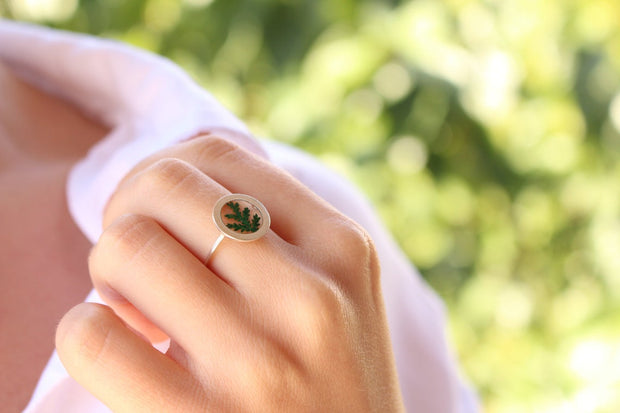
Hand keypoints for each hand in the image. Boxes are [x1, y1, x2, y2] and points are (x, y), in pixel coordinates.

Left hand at [56, 135, 404, 411]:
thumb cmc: (331, 380)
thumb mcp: (339, 293)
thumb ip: (279, 229)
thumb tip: (175, 173)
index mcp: (344, 249)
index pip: (220, 155)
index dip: (167, 172)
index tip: (161, 214)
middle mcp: (309, 296)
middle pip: (166, 188)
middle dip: (129, 210)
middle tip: (137, 256)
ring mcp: (259, 361)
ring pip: (128, 248)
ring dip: (107, 270)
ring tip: (132, 306)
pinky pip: (95, 337)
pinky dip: (83, 331)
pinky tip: (119, 347)